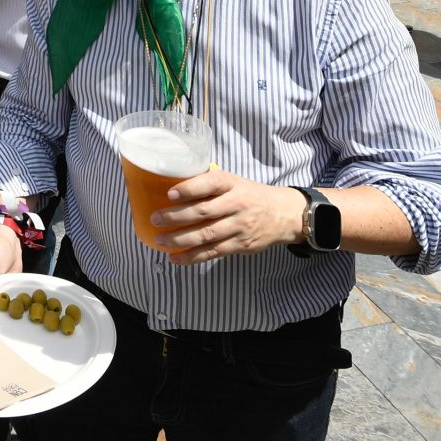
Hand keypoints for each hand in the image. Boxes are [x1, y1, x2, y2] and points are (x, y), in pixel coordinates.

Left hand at [148, 170, 306, 263]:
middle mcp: (237, 204)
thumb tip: (173, 187)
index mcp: (233, 184)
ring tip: (160, 240)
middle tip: (155, 219)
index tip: (170, 193)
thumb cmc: (251, 195)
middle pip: (204, 211)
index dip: (190, 188)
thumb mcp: (235, 182)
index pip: (210, 183)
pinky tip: (175, 258)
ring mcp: (239, 226)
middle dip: (176, 216)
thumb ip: (210, 184)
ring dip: (180, 239)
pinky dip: (192, 257)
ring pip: (206, 235)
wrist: (285, 214)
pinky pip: (213, 252)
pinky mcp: (241, 245)